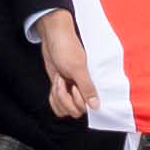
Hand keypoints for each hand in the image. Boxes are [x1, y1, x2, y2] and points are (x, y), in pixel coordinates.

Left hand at [38, 7, 97, 123]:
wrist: (53, 38)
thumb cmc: (67, 48)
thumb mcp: (77, 68)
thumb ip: (87, 87)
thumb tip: (96, 105)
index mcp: (91, 85)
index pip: (85, 108)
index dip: (77, 100)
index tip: (73, 86)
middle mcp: (82, 90)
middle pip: (74, 112)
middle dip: (64, 97)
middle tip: (63, 79)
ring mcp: (71, 90)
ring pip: (64, 110)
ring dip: (58, 96)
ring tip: (59, 79)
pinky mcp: (61, 89)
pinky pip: (57, 105)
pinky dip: (53, 97)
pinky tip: (55, 84)